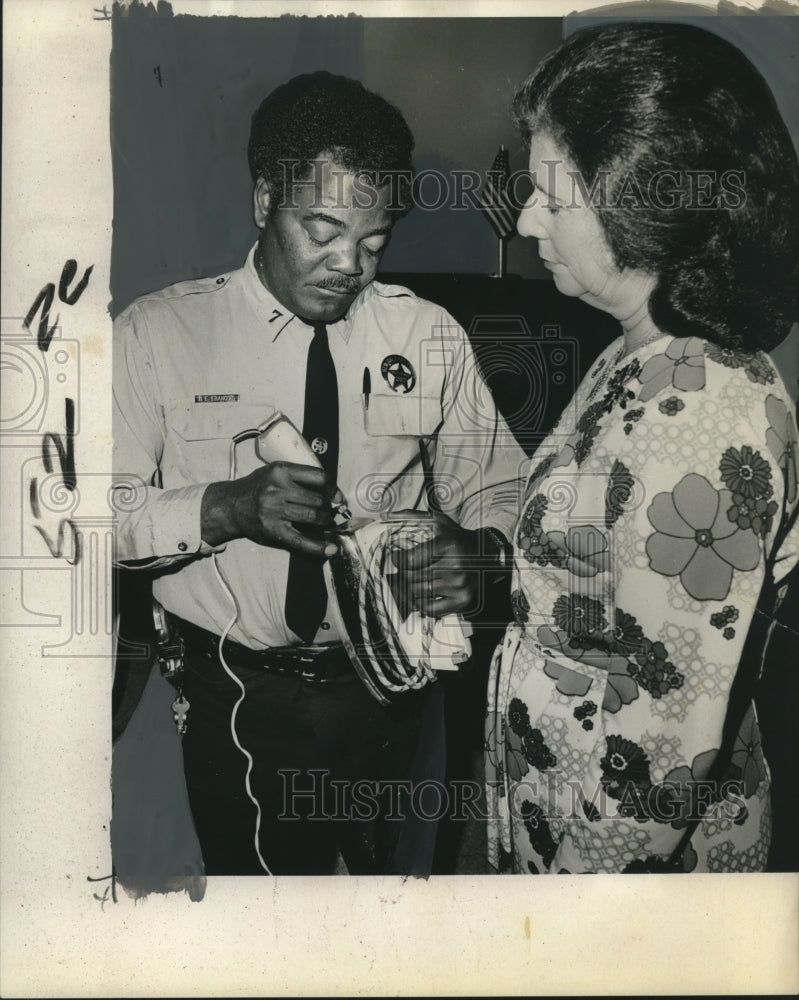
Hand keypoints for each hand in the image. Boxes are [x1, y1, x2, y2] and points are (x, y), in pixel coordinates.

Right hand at [201, 462, 337, 557]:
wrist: (230, 505)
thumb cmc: (256, 488)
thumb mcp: (274, 472)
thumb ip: (298, 477)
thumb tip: (330, 492)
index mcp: (280, 471)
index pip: (319, 477)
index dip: (333, 488)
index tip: (336, 496)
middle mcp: (277, 489)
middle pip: (317, 499)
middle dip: (327, 507)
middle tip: (328, 511)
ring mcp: (274, 510)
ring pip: (313, 517)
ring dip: (324, 521)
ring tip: (324, 522)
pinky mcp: (273, 530)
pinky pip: (301, 540)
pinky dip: (318, 546)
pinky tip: (330, 549)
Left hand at [389, 510, 481, 618]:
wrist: (488, 554)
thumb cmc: (457, 538)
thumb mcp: (438, 522)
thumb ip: (412, 517)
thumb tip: (386, 516)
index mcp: (448, 545)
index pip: (409, 560)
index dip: (398, 560)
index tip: (397, 558)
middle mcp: (456, 566)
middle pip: (411, 578)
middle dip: (402, 574)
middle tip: (403, 570)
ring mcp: (460, 586)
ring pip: (417, 594)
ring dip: (410, 588)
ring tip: (412, 580)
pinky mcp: (463, 601)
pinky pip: (430, 609)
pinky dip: (420, 603)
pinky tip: (422, 594)